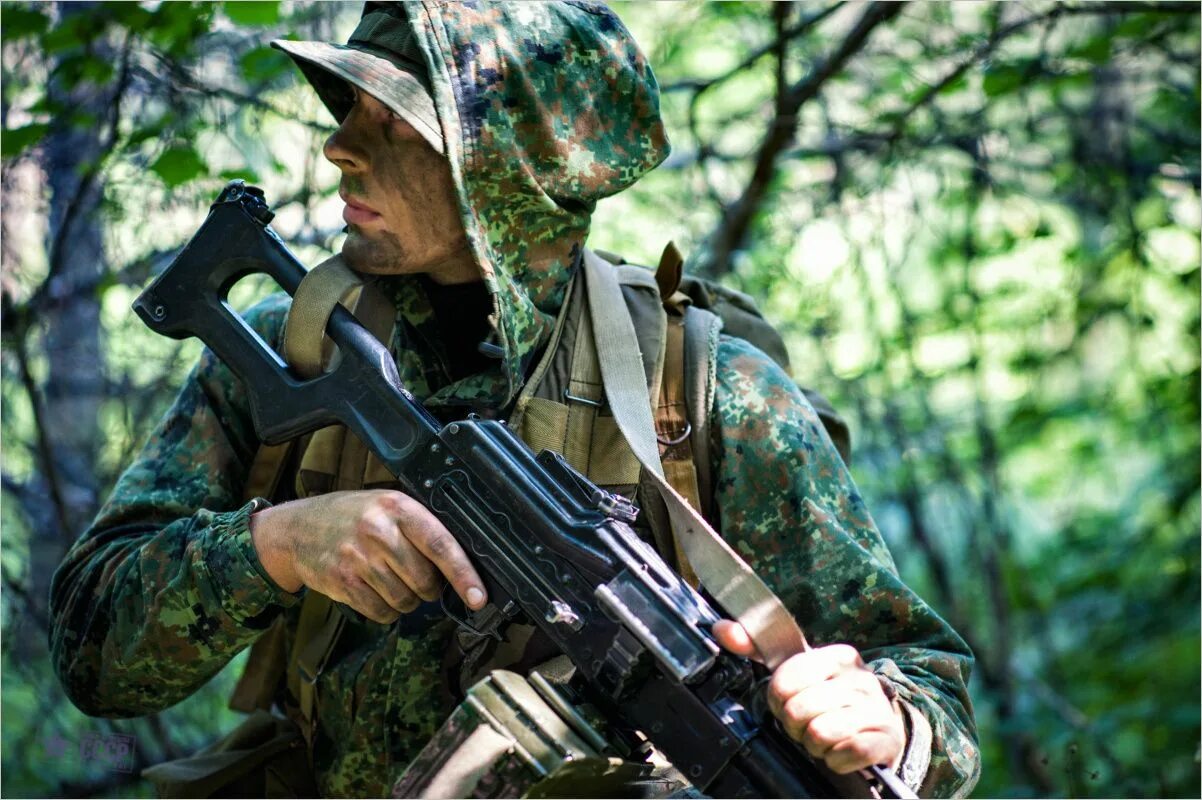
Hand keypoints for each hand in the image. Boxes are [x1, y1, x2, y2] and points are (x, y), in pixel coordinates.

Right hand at [250, 489, 485, 622]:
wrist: (298, 528)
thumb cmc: (353, 516)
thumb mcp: (387, 505)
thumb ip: (421, 526)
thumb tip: (465, 561)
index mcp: (398, 507)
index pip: (440, 545)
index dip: (464, 574)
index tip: (479, 597)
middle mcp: (378, 532)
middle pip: (425, 580)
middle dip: (428, 587)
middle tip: (416, 576)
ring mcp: (358, 559)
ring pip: (405, 601)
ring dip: (405, 599)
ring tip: (390, 579)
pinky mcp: (343, 583)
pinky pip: (381, 613)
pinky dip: (385, 610)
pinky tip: (374, 590)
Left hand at [713, 620, 905, 773]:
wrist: (879, 726)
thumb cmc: (829, 697)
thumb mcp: (796, 670)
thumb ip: (757, 648)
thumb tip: (721, 629)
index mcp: (837, 656)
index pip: (784, 681)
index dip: (777, 701)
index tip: (785, 704)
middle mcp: (860, 678)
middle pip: (799, 711)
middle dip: (794, 726)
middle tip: (804, 725)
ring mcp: (876, 708)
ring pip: (820, 734)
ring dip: (814, 745)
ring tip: (822, 738)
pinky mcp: (886, 739)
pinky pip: (846, 753)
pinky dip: (835, 760)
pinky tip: (839, 751)